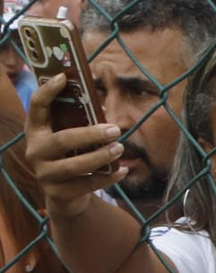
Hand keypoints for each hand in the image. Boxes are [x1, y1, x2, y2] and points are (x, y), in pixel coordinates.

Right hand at [23, 79, 124, 213]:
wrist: (65, 196)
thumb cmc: (71, 158)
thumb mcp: (70, 139)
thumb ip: (79, 125)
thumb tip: (104, 110)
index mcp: (36, 130)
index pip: (36, 106)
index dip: (48, 91)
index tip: (63, 77)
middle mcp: (35, 150)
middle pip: (63, 140)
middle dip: (91, 135)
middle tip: (115, 130)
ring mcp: (44, 173)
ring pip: (75, 165)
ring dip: (101, 157)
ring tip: (120, 148)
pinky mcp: (57, 193)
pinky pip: (87, 184)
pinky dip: (107, 177)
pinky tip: (122, 170)